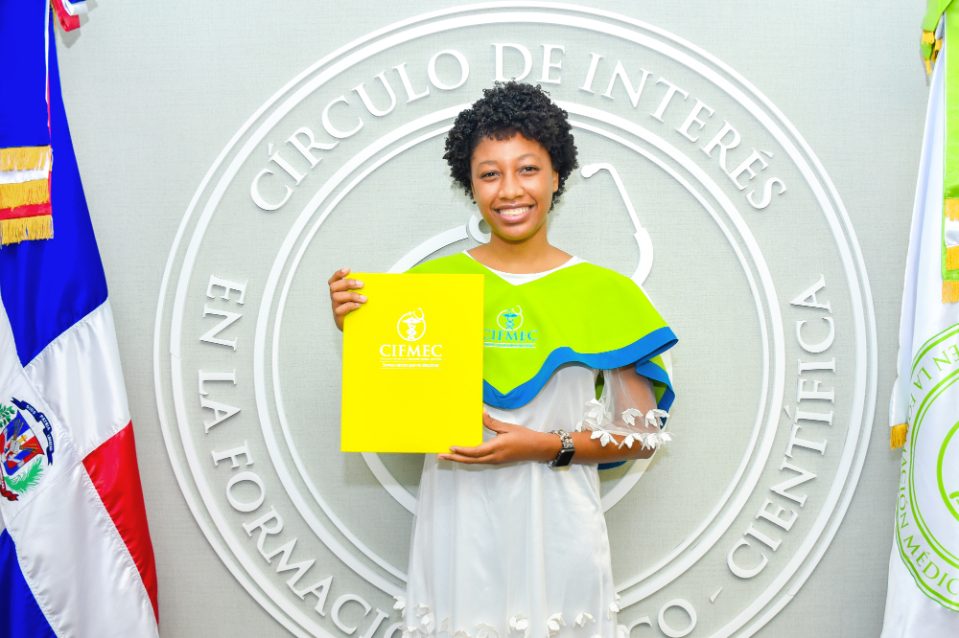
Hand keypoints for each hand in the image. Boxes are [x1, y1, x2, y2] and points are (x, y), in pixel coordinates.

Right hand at [328, 267, 365, 330]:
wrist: (356, 326)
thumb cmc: (358, 308)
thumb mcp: (359, 297)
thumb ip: (363, 289)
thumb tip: (378, 282)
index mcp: (338, 291)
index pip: (333, 280)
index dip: (338, 274)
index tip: (348, 270)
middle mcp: (335, 297)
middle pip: (334, 287)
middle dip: (348, 283)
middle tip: (362, 284)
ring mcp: (335, 307)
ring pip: (337, 297)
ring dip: (351, 295)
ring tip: (364, 298)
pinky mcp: (338, 317)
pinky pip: (340, 309)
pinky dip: (349, 306)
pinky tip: (358, 306)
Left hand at [439, 413, 559, 464]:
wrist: (538, 448)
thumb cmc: (525, 436)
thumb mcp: (508, 427)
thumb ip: (492, 423)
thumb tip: (480, 414)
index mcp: (497, 447)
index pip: (475, 451)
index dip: (462, 451)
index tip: (451, 448)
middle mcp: (494, 457)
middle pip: (471, 460)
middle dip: (455, 459)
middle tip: (441, 456)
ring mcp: (496, 460)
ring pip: (475, 462)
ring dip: (461, 459)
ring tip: (448, 456)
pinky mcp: (497, 461)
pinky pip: (480, 461)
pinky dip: (469, 458)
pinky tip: (463, 455)